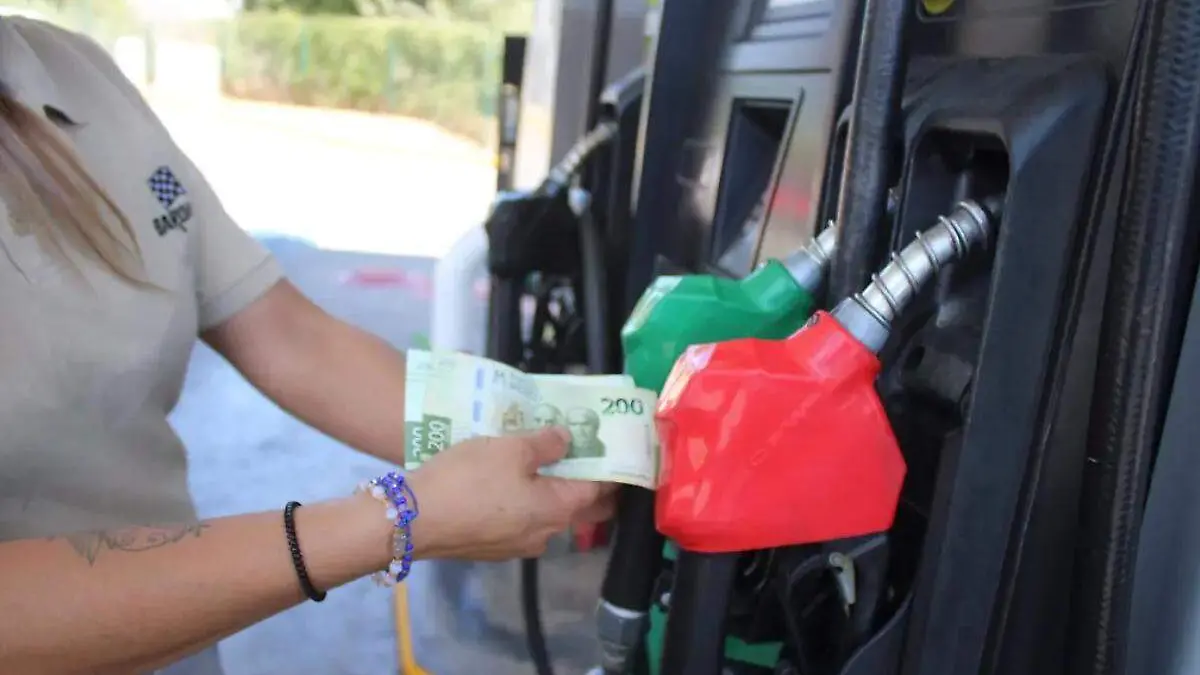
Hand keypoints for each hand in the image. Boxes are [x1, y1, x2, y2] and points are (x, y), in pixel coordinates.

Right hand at [405, 427, 617, 559]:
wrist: (411, 521)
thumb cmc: (468, 480)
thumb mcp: (510, 448)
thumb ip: (546, 443)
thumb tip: (567, 440)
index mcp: (558, 509)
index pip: (598, 490)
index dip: (608, 469)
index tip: (612, 450)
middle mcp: (545, 534)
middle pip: (576, 507)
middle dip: (584, 483)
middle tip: (581, 454)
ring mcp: (517, 546)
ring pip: (546, 515)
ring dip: (549, 492)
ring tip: (540, 462)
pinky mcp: (492, 549)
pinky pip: (520, 522)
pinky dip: (524, 503)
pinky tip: (507, 484)